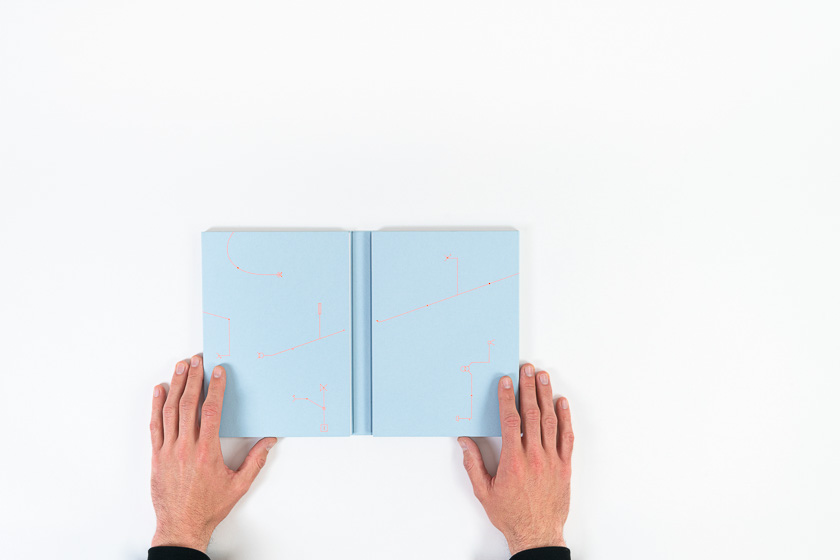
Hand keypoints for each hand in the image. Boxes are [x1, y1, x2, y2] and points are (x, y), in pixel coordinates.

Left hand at [149, 354, 276, 551]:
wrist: (181, 526)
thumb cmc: (208, 507)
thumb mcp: (239, 485)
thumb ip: (256, 461)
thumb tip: (269, 441)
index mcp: (207, 451)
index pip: (211, 410)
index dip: (215, 387)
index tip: (217, 371)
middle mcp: (185, 447)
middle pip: (188, 404)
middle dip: (193, 378)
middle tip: (196, 360)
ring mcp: (168, 450)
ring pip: (170, 410)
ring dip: (175, 385)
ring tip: (180, 367)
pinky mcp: (156, 456)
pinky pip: (155, 425)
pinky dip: (156, 406)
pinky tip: (159, 391)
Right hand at [458, 363, 572, 554]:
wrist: (537, 533)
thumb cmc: (511, 515)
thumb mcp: (484, 491)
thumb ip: (473, 464)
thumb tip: (464, 442)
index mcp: (513, 460)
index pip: (510, 420)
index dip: (508, 397)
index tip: (506, 381)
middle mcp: (534, 456)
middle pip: (532, 414)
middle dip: (528, 388)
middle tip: (527, 369)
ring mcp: (552, 460)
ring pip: (550, 421)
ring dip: (546, 396)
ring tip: (543, 377)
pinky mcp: (564, 466)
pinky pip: (566, 437)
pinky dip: (565, 418)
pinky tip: (561, 403)